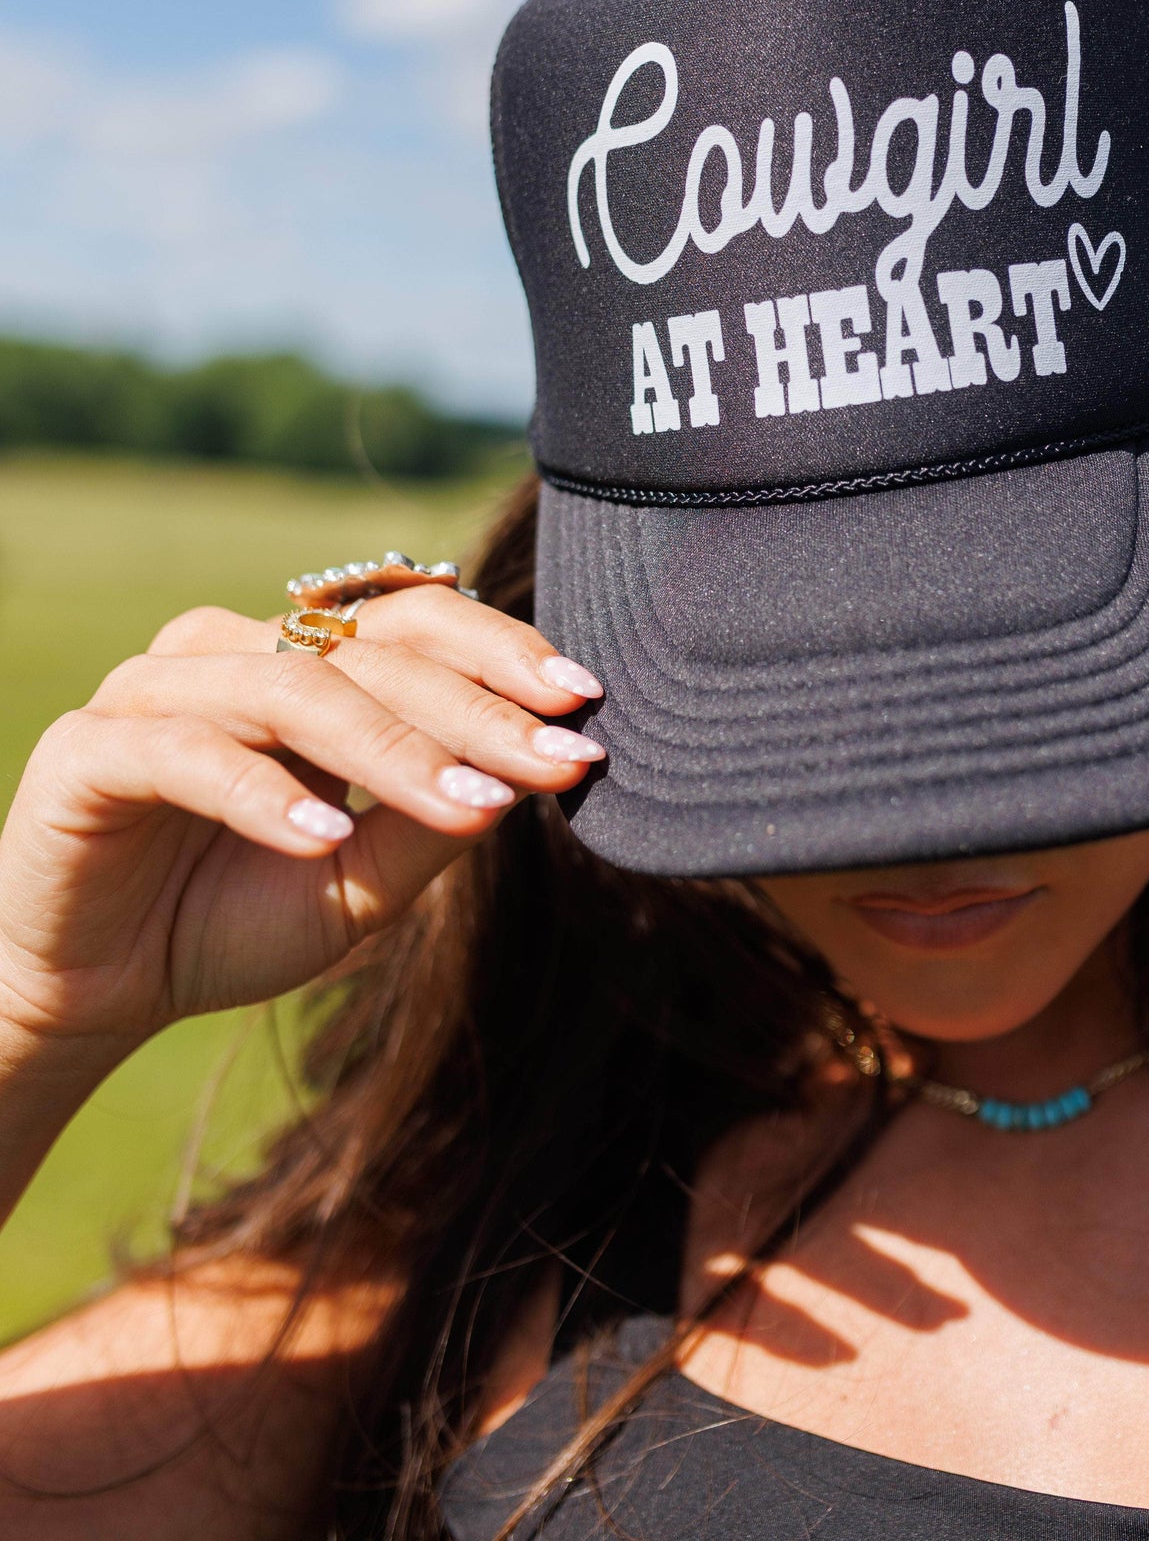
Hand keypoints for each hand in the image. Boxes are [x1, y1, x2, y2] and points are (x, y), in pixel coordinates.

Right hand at [0, 588, 605, 1065]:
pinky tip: (324, 838)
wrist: (92, 993)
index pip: (414, 628)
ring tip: (467, 805)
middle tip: (553, 760)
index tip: (586, 707)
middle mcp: (232, 655)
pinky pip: (186, 754)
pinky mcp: (89, 750)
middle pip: (369, 655)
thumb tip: (527, 780)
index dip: (500, 656)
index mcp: (301, 666)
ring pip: (292, 692)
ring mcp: (156, 692)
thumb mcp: (357, 886)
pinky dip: (261, 793)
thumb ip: (430, 826)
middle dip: (474, 712)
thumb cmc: (230, 919)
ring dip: (390, 751)